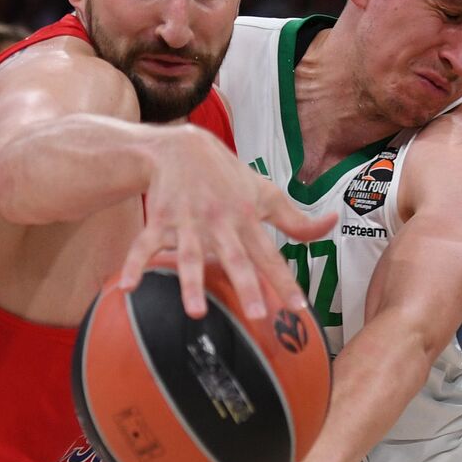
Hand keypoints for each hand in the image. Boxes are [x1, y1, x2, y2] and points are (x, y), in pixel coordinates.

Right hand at [119, 125, 335, 318]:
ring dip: (192, 283)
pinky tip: (128, 287)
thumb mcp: (265, 193)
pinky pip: (145, 245)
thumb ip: (296, 218)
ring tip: (195, 311)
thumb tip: (333, 222)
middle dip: (246, 285)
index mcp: (246, 220)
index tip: (299, 309)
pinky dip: (135, 264)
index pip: (270, 256)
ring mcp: (187, 223)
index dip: (285, 282)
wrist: (181, 147)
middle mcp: (219, 223)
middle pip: (235, 258)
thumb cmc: (227, 176)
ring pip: (190, 256)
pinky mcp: (160, 220)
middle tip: (258, 314)